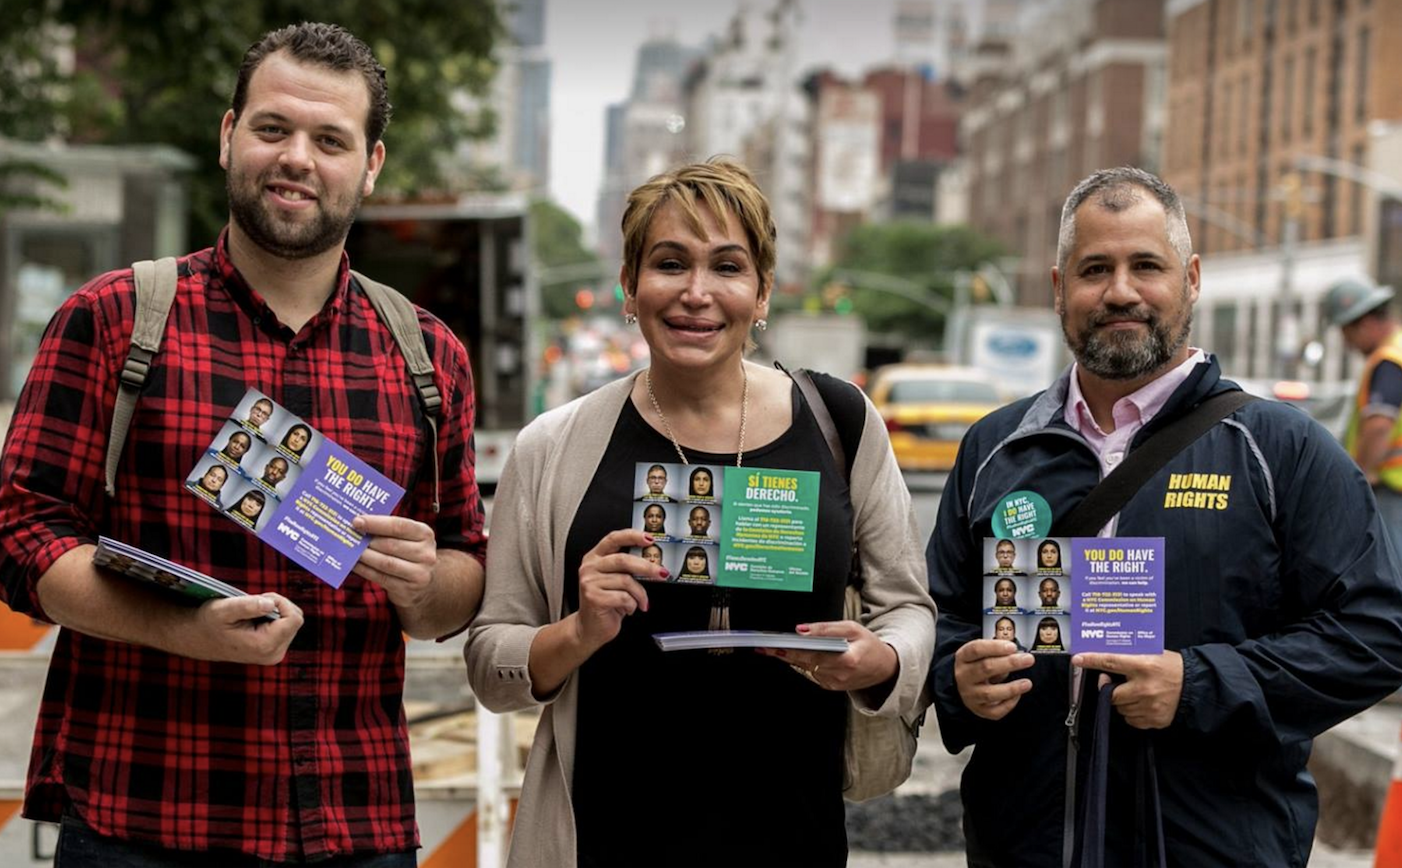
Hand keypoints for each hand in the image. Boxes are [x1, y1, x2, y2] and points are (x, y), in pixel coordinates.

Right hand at [188, 593, 303, 664]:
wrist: (199, 638)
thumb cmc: (209, 622)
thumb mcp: (223, 609)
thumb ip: (248, 606)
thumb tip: (271, 604)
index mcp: (265, 646)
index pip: (294, 618)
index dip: (281, 602)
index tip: (261, 599)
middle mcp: (274, 654)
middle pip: (295, 618)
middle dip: (278, 606)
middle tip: (254, 605)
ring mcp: (275, 654)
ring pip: (291, 621)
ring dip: (275, 611)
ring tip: (251, 614)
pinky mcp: (275, 650)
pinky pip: (286, 626)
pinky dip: (274, 618)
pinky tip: (255, 621)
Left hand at [352, 514, 437, 608]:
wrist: (424, 582)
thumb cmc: (409, 552)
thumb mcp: (408, 537)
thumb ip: (389, 530)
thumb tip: (360, 523)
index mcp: (426, 534)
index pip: (399, 526)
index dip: (376, 523)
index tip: (356, 521)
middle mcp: (426, 554)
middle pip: (391, 545)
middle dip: (368, 541)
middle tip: (351, 537)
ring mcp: (419, 574)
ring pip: (385, 563)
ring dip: (365, 556)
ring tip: (351, 551)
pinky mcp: (407, 590)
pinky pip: (381, 578)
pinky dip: (364, 570)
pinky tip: (354, 564)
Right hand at [573, 529, 661, 651]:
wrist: (589, 628)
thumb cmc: (605, 603)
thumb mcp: (614, 580)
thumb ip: (626, 568)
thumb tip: (652, 562)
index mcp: (594, 557)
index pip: (613, 538)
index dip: (632, 536)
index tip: (650, 539)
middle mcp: (590, 567)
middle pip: (623, 560)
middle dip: (647, 566)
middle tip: (662, 573)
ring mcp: (590, 582)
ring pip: (627, 581)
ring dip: (640, 594)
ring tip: (641, 602)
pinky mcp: (594, 598)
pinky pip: (624, 597)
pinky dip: (632, 605)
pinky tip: (628, 609)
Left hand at [756, 621, 898, 691]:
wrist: (885, 668)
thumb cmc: (869, 646)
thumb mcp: (851, 628)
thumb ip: (826, 628)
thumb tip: (802, 629)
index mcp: (846, 659)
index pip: (811, 654)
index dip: (790, 649)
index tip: (774, 645)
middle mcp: (839, 675)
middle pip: (804, 662)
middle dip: (782, 654)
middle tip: (763, 647)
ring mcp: (834, 684)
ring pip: (805, 668)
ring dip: (789, 658)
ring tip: (772, 649)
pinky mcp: (831, 687)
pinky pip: (812, 673)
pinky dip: (803, 664)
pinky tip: (793, 655)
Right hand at [953, 639, 1034, 719]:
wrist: (964, 685)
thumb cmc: (978, 666)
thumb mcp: (982, 654)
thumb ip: (996, 653)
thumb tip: (1017, 654)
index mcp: (963, 658)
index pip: (976, 649)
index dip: (995, 647)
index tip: (1013, 647)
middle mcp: (964, 676)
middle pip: (985, 668)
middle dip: (1010, 663)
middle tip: (1028, 659)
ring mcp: (970, 695)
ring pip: (990, 693)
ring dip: (1011, 688)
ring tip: (1027, 683)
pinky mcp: (979, 709)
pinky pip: (995, 711)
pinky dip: (1009, 704)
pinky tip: (1017, 695)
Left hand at [1072, 651, 1182, 728]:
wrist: (1196, 686)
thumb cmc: (1171, 667)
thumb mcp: (1151, 655)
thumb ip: (1129, 658)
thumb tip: (1104, 660)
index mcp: (1144, 666)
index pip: (1111, 662)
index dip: (1092, 660)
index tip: (1078, 659)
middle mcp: (1145, 687)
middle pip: (1111, 693)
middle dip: (1109, 689)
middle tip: (1112, 682)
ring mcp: (1150, 706)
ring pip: (1120, 708)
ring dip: (1122, 701)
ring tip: (1134, 692)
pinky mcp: (1155, 720)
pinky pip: (1131, 720)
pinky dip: (1132, 713)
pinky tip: (1142, 703)